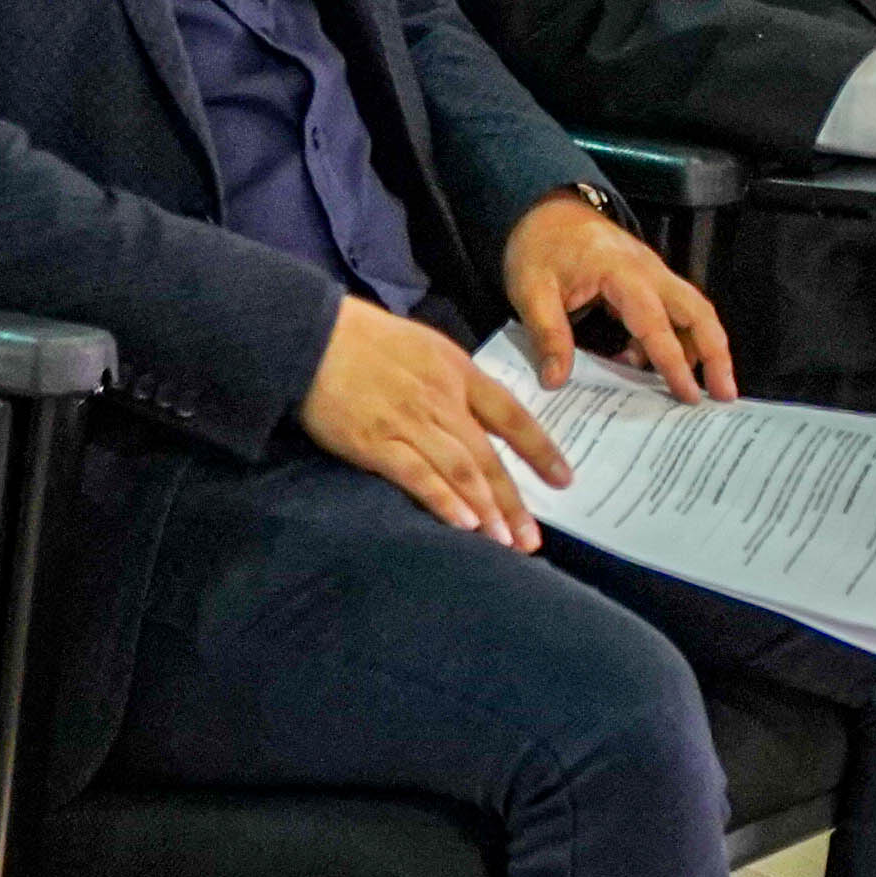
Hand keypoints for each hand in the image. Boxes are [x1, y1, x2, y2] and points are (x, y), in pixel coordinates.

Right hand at [297, 298, 564, 547]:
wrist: (311, 334)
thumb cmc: (364, 338)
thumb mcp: (425, 347)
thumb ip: (452, 382)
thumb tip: (474, 417)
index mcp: (458, 371)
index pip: (512, 415)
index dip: (541, 450)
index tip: (564, 480)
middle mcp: (442, 398)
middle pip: (488, 455)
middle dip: (513, 501)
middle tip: (533, 539)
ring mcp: (409, 421)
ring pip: (460, 470)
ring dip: (485, 509)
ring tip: (504, 542)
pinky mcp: (375, 441)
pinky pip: (417, 476)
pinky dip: (443, 500)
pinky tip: (463, 524)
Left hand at [504, 189, 730, 403]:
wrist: (546, 210)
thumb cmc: (539, 246)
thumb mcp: (530, 290)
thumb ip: (547, 335)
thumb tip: (556, 380)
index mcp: (621, 272)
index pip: (655, 323)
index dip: (673, 360)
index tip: (688, 394)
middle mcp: (648, 271)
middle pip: (698, 310)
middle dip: (716, 352)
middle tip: (724, 394)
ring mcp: (652, 273)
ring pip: (694, 310)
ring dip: (705, 347)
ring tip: (707, 388)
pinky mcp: (648, 280)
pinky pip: (674, 311)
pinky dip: (677, 339)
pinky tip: (654, 367)